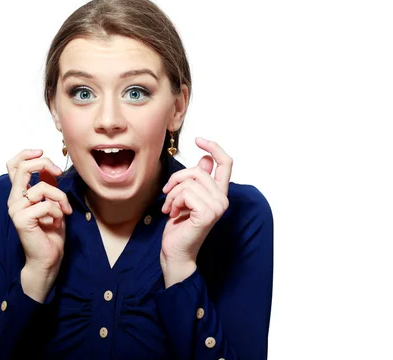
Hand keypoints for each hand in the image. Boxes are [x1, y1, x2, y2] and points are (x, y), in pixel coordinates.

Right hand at [6, 149, 71, 300]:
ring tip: (64, 210)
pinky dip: (58, 210)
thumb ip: (48, 185)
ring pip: (42, 187)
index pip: (13, 166)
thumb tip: (50, 167)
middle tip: (59, 172)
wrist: (48, 259)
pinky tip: (58, 220)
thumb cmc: (50, 234)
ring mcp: (16, 210)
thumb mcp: (53, 203)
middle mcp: (14, 200)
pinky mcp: (22, 219)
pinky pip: (45, 204)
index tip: (42, 152)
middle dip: (45, 164)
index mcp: (19, 194)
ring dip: (60, 196)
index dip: (26, 154)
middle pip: (23, 168)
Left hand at [160, 138, 231, 284]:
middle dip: (176, 180)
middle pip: (198, 170)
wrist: (175, 252)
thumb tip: (205, 159)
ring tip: (171, 208)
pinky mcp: (207, 213)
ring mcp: (217, 206)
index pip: (225, 163)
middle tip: (167, 195)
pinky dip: (174, 201)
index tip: (199, 140)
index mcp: (219, 193)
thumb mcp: (185, 198)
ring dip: (173, 194)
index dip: (214, 148)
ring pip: (189, 182)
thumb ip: (196, 180)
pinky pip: (186, 193)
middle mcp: (222, 199)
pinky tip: (174, 213)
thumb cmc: (179, 227)